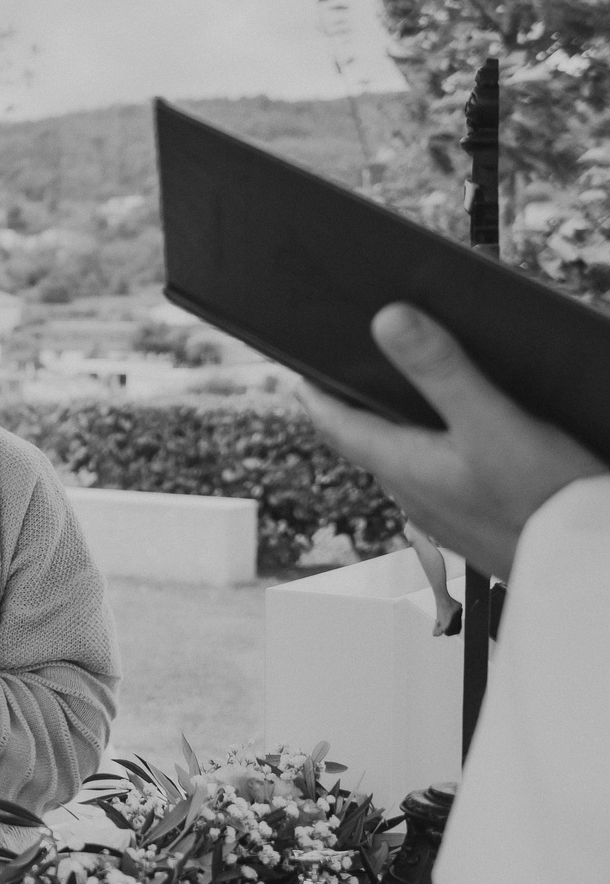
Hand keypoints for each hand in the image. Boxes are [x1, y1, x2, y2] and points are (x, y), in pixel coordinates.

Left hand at [297, 303, 604, 577]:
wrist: (586, 564)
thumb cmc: (542, 499)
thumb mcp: (490, 422)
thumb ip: (441, 371)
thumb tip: (387, 319)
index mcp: (399, 465)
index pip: (333, 423)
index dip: (315, 390)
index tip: (302, 363)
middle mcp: (410, 490)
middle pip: (367, 438)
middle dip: (358, 401)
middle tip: (358, 364)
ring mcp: (441, 508)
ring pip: (405, 456)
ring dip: (400, 422)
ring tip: (410, 387)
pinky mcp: (473, 517)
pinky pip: (441, 472)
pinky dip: (438, 444)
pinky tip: (465, 432)